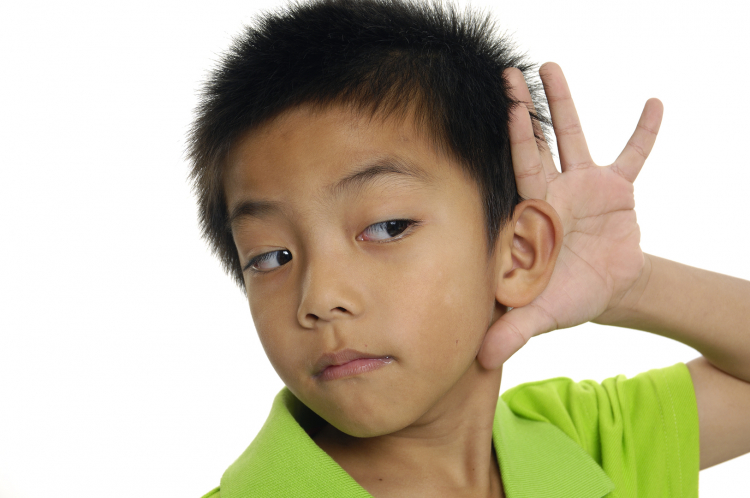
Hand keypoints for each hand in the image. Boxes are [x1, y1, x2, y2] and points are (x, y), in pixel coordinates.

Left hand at [477, 63, 663, 369]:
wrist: (602, 291)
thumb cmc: (563, 296)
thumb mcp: (541, 314)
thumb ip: (513, 330)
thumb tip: (481, 359)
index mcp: (533, 215)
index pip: (516, 172)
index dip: (508, 141)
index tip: (494, 109)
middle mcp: (552, 192)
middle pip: (535, 145)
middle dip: (522, 111)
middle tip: (507, 75)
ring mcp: (584, 187)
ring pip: (574, 138)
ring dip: (564, 104)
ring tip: (550, 66)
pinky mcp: (617, 190)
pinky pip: (633, 156)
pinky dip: (643, 133)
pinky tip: (654, 104)